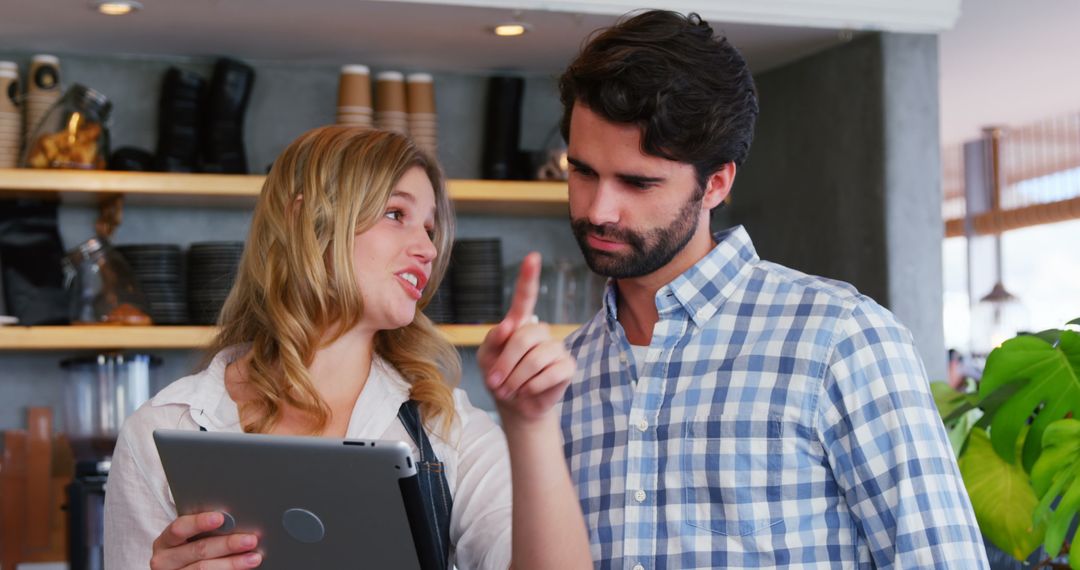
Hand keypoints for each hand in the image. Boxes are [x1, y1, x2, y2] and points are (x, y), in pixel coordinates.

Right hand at [149, 511, 261, 568]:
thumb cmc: (187, 549)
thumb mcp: (188, 539)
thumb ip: (205, 530)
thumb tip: (234, 520)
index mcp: (166, 541)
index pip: (180, 528)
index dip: (199, 522)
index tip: (220, 518)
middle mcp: (165, 560)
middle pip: (199, 550)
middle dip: (227, 544)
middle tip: (251, 540)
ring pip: (203, 569)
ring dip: (232, 563)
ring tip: (253, 558)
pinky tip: (241, 569)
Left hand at [478, 252, 575, 422]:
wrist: (514, 406)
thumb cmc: (500, 377)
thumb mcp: (486, 357)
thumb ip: (493, 340)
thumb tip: (508, 326)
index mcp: (519, 324)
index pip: (525, 297)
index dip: (529, 277)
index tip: (533, 257)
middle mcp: (540, 332)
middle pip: (525, 337)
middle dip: (507, 363)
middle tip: (496, 381)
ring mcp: (556, 348)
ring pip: (537, 358)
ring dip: (517, 379)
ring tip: (510, 389)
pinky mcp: (567, 366)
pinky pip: (551, 373)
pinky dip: (533, 386)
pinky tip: (528, 390)